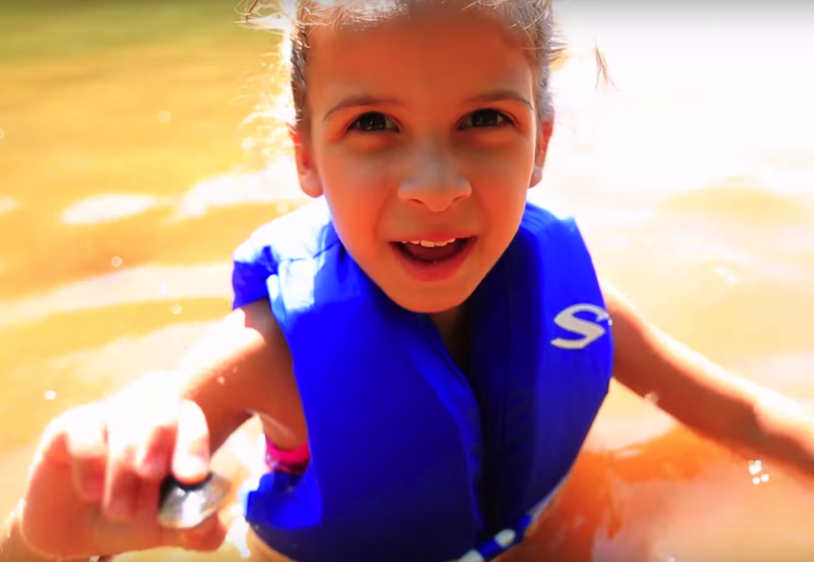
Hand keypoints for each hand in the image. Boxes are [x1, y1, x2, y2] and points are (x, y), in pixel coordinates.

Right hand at [18, 390, 227, 559]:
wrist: (76, 530)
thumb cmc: (132, 515)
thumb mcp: (166, 526)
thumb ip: (195, 527)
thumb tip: (213, 525)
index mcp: (179, 428)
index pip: (193, 417)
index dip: (194, 442)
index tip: (192, 476)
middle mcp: (146, 412)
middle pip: (162, 401)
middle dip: (158, 438)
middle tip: (151, 475)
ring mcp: (108, 415)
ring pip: (123, 416)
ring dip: (123, 466)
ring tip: (121, 510)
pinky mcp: (69, 427)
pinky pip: (83, 430)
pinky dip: (91, 462)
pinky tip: (92, 492)